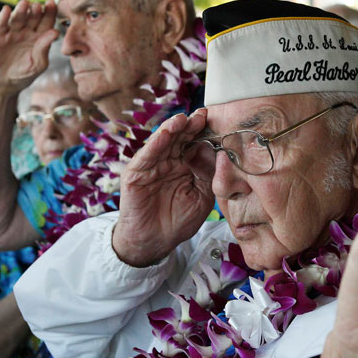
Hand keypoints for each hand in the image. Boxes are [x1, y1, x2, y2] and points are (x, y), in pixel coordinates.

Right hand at [0, 0, 59, 96]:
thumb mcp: (38, 64)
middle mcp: (25, 32)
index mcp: (39, 37)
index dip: (49, 13)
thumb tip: (55, 32)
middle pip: (32, 18)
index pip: (45, 22)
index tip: (53, 4)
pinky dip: (2, 17)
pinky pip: (0, 25)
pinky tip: (6, 10)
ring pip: (17, 18)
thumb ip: (44, 48)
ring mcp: (10, 33)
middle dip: (35, 10)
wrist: (3, 86)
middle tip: (39, 5)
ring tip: (25, 3)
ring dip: (20, 10)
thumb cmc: (23, 75)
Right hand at [112, 110, 214, 265]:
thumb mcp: (202, 197)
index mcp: (185, 165)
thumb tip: (222, 153)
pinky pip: (147, 156)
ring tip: (184, 119)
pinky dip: (155, 144)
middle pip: (179, 138)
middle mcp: (168, 161)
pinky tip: (165, 134)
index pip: (195, 143)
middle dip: (191, 125)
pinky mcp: (136, 174)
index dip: (205, 133)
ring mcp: (151, 165)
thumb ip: (210, 176)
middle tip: (203, 115)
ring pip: (162, 142)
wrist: (154, 242)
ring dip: (172, 129)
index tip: (218, 121)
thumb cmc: (178, 221)